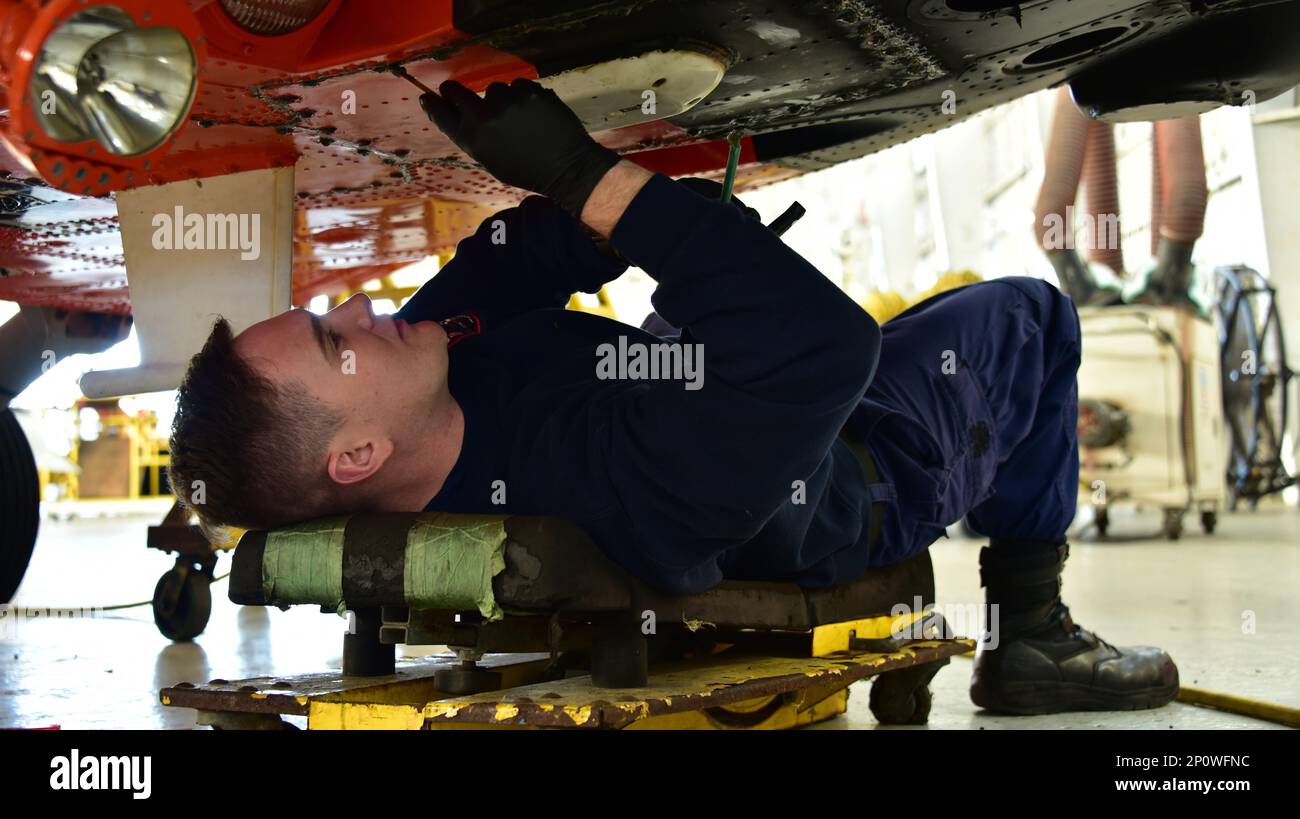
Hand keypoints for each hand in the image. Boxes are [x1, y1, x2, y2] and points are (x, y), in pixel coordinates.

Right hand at [420, 78, 620, 216]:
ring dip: (503, 98)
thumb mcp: (491, 159)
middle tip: (458, 93)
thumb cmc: (526, 169)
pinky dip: (525, 95)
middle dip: (456, 92)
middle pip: (457, 92)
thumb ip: (472, 135)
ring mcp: (507, 101)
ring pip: (495, 88)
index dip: (433, 104)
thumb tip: (454, 112)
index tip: (428, 97)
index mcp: (472, 139)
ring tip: (519, 118)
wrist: (566, 166)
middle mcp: (484, 117)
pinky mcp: (529, 91)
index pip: (442, 114)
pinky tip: (535, 113)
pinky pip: (519, 85)